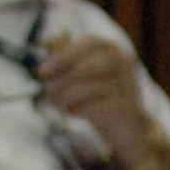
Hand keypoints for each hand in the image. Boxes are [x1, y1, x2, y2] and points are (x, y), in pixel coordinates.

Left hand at [35, 33, 159, 169]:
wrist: (125, 125)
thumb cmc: (97, 94)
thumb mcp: (80, 73)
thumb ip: (63, 59)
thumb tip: (41, 45)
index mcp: (110, 48)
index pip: (88, 43)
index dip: (63, 56)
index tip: (42, 72)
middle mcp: (123, 62)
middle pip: (90, 65)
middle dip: (64, 80)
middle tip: (47, 93)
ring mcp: (128, 84)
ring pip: (93, 88)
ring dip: (68, 98)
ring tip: (57, 105)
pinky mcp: (128, 106)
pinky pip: (99, 107)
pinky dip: (81, 111)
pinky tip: (72, 114)